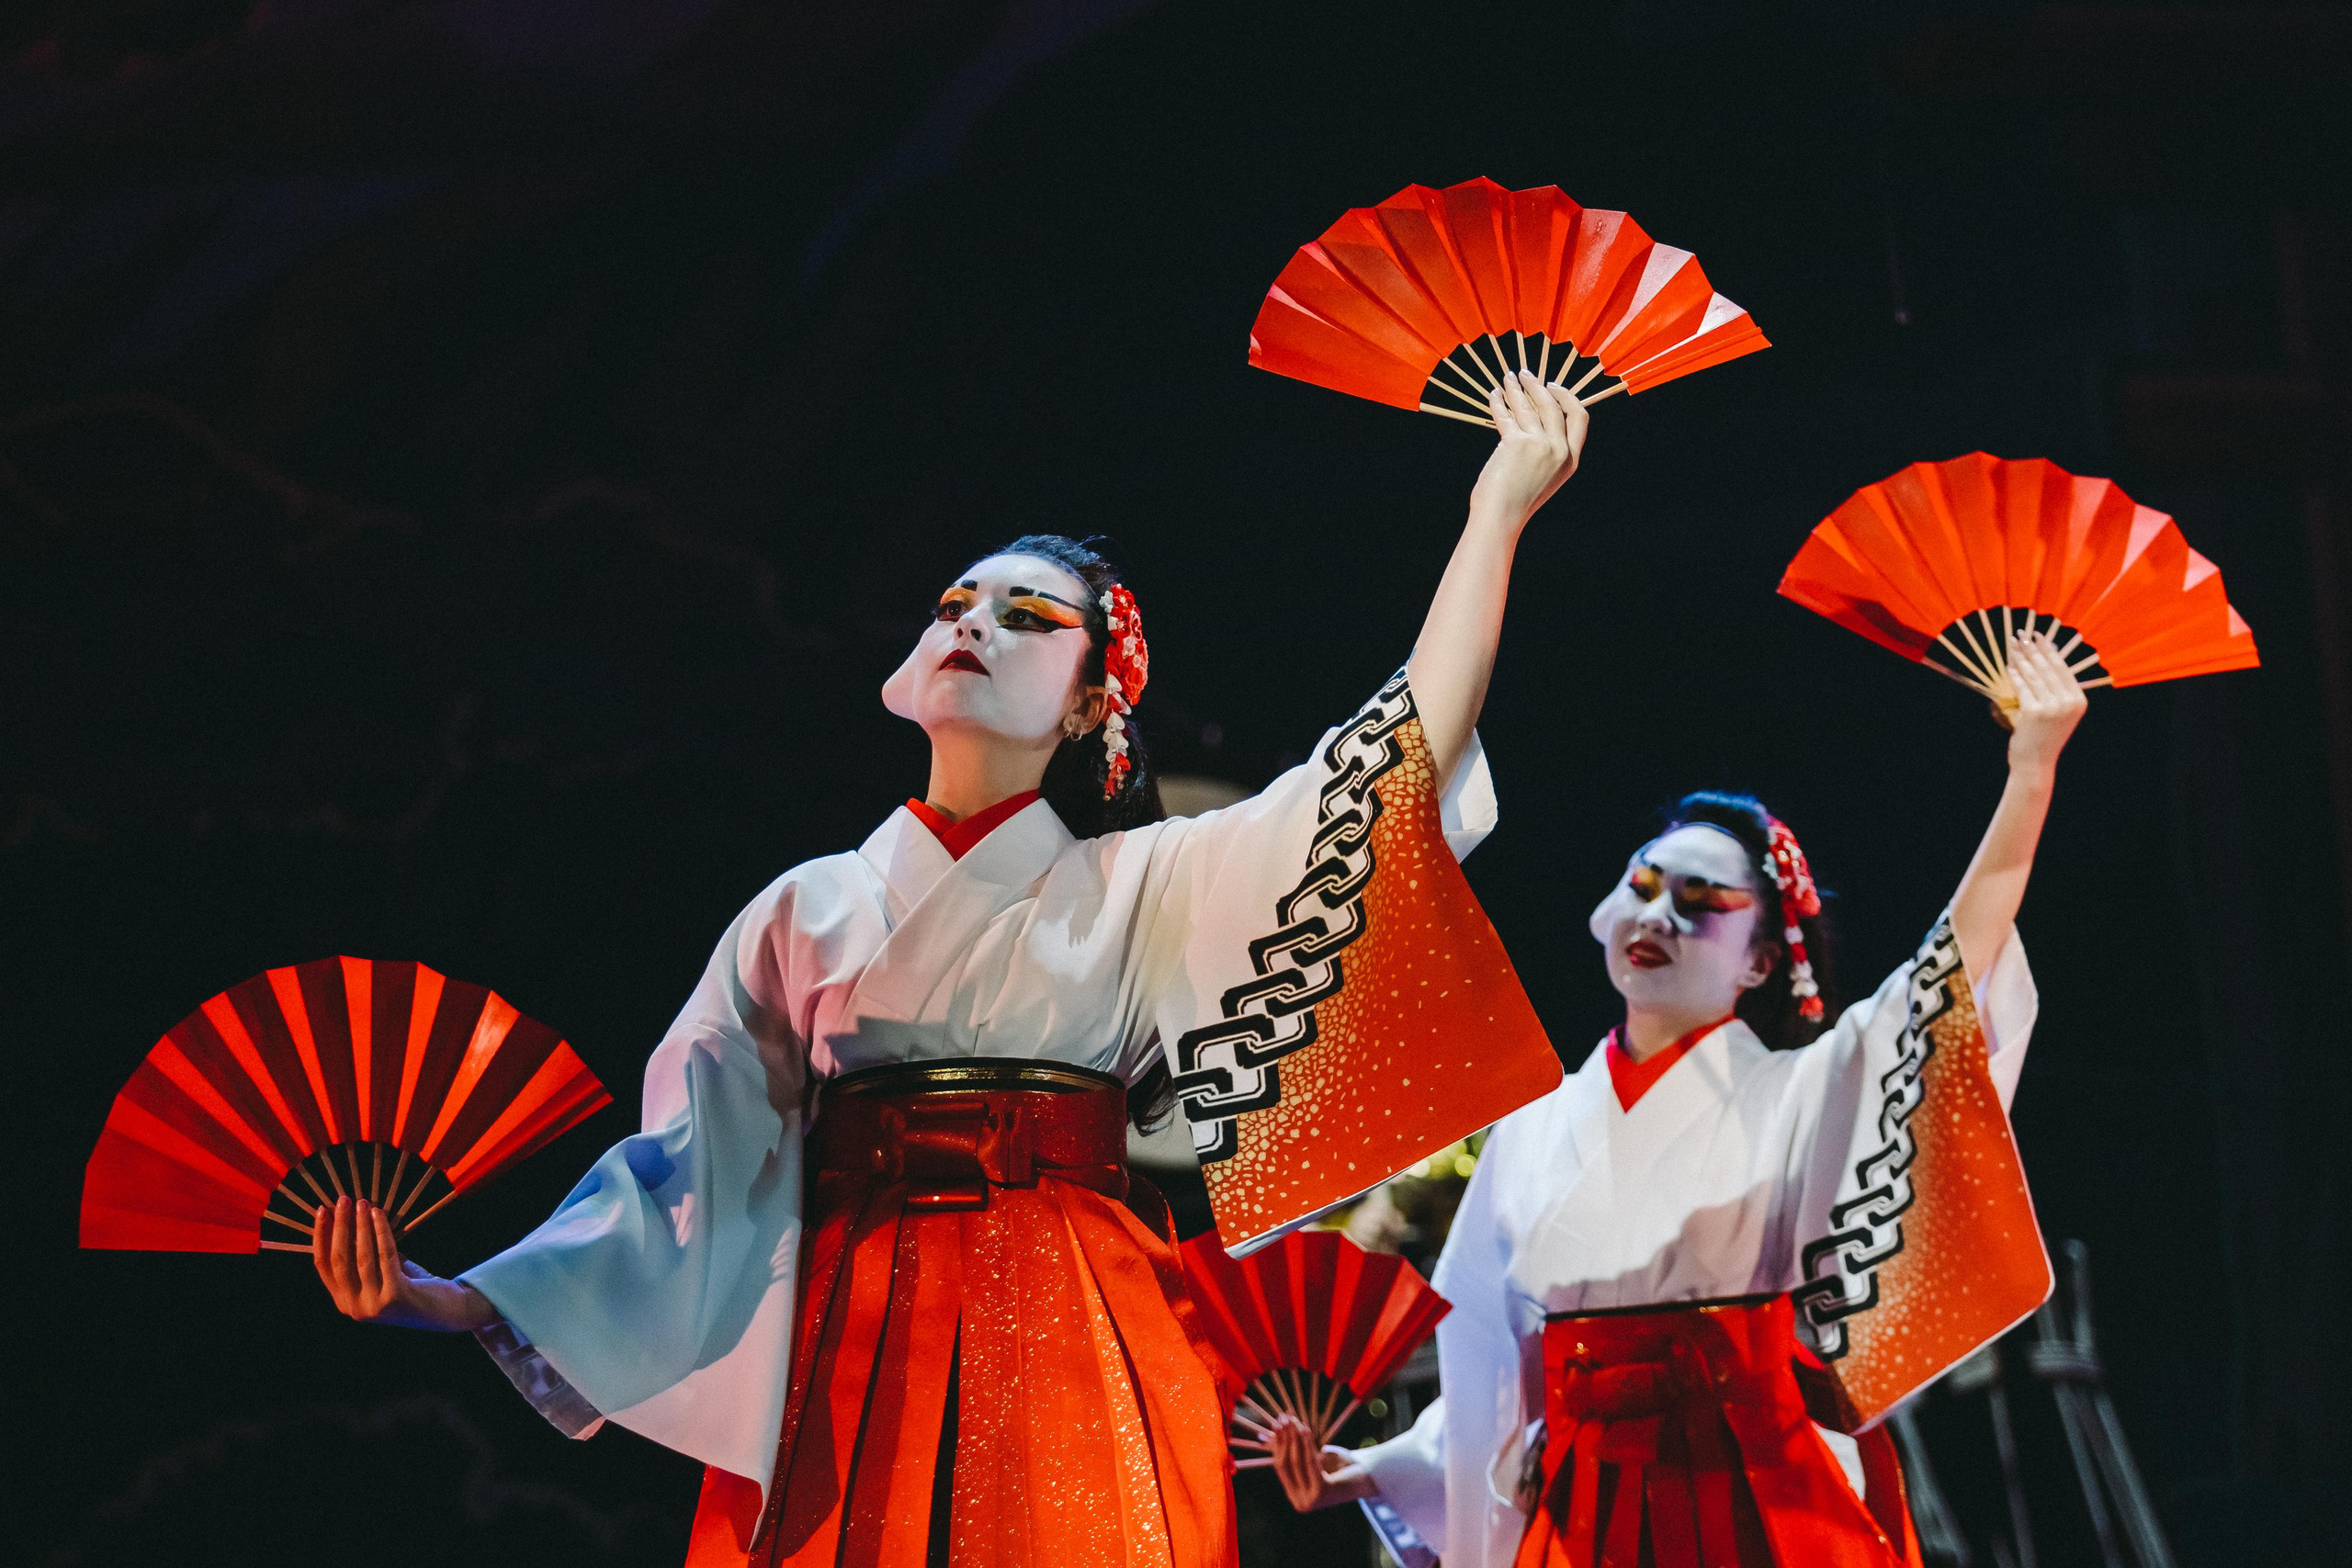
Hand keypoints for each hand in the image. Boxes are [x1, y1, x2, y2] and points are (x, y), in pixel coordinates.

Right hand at [312, 1196, 495, 1331]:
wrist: (445, 1311)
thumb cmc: (412, 1286)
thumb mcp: (380, 1273)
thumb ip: (363, 1256)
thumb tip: (349, 1218)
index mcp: (344, 1301)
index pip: (323, 1265)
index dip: (321, 1235)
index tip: (322, 1210)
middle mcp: (354, 1307)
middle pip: (339, 1259)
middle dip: (339, 1226)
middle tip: (342, 1200)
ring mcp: (373, 1305)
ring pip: (361, 1256)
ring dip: (360, 1225)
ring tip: (362, 1203)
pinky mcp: (395, 1297)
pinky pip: (385, 1255)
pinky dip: (381, 1231)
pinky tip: (379, 1214)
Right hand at [1268, 1413, 1377, 1511]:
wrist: (1370, 1476)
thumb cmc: (1342, 1466)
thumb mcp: (1315, 1458)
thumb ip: (1294, 1451)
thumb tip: (1268, 1433)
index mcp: (1297, 1498)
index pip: (1281, 1468)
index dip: (1277, 1444)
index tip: (1276, 1424)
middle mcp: (1301, 1503)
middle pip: (1287, 1464)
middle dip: (1284, 1438)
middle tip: (1283, 1419)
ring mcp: (1311, 1499)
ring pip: (1297, 1462)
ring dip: (1294, 1438)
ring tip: (1293, 1420)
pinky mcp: (1322, 1491)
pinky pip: (1310, 1462)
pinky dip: (1306, 1444)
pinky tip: (1304, 1429)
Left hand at [1468, 369, 1588, 529]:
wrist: (1501, 517)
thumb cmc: (1517, 500)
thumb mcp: (1545, 476)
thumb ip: (1547, 450)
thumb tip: (1531, 415)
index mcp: (1571, 459)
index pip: (1580, 418)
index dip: (1567, 397)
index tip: (1552, 386)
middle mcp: (1559, 450)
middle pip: (1553, 405)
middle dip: (1537, 385)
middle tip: (1524, 374)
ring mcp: (1539, 446)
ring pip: (1528, 406)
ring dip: (1516, 388)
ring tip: (1507, 378)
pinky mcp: (1517, 443)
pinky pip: (1506, 415)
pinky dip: (1498, 402)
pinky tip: (1493, 394)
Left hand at [2003, 630, 2087, 778]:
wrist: (2036, 763)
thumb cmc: (2043, 735)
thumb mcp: (2057, 712)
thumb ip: (2055, 689)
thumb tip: (2043, 656)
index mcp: (2078, 700)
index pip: (2062, 668)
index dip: (2048, 649)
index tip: (2038, 634)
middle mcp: (2069, 702)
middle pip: (2047, 667)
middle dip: (2032, 648)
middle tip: (2021, 634)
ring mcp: (2053, 707)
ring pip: (2034, 675)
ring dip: (2021, 658)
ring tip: (2012, 645)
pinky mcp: (2035, 712)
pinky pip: (2023, 687)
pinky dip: (2015, 675)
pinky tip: (2009, 665)